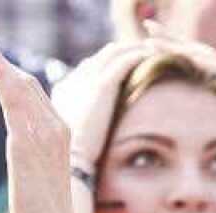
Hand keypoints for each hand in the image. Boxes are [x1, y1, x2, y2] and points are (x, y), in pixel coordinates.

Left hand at [0, 33, 78, 212]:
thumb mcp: (38, 184)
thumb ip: (32, 164)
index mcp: (61, 136)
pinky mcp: (26, 140)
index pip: (34, 95)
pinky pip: (12, 97)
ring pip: (18, 84)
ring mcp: (44, 132)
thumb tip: (22, 164)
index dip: (11, 75)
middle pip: (26, 83)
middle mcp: (57, 128)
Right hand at [49, 40, 154, 170]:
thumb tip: (93, 131)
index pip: (87, 68)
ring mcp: (88, 80)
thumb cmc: (73, 158)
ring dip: (132, 49)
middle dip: (121, 54)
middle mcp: (74, 79)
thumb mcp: (74, 138)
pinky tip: (152, 56)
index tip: (123, 71)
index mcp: (64, 90)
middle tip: (142, 56)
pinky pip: (125, 60)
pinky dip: (138, 55)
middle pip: (101, 57)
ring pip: (114, 52)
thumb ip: (83, 126)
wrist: (70, 160)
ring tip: (151, 51)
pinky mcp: (103, 85)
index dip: (106, 67)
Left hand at [140, 22, 215, 172]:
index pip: (199, 62)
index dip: (175, 51)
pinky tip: (178, 54)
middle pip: (199, 52)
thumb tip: (193, 135)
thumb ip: (213, 124)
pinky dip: (197, 60)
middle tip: (147, 27)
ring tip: (152, 37)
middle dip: (172, 39)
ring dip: (178, 45)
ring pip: (205, 55)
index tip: (149, 44)